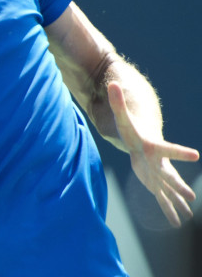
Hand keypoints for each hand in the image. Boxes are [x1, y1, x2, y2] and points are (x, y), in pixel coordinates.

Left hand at [108, 81, 199, 226]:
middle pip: (169, 176)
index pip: (167, 150)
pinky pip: (161, 198)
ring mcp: (158, 174)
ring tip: (187, 215)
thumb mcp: (122, 117)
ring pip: (167, 190)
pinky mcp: (153, 182)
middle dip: (178, 186)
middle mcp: (159, 163)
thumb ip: (117, 102)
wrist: (142, 142)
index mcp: (153, 148)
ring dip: (176, 202)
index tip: (196, 155)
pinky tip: (177, 221)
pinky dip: (169, 210)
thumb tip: (112, 83)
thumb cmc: (131, 128)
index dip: (180, 153)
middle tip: (191, 197)